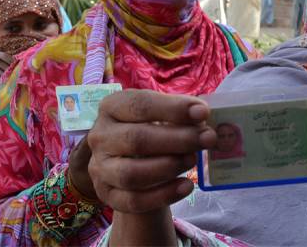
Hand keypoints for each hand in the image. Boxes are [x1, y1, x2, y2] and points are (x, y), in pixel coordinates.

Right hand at [86, 89, 216, 213]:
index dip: (172, 109)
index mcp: (111, 107)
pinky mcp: (106, 194)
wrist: (131, 164)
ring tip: (194, 160)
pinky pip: (134, 200)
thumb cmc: (149, 131)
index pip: (139, 105)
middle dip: (177, 139)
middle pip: (136, 139)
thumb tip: (202, 118)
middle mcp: (99, 136)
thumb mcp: (160, 116)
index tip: (203, 113)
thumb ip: (178, 115)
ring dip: (168, 167)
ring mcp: (99, 168)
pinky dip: (164, 195)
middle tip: (208, 139)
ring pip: (131, 173)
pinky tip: (187, 186)